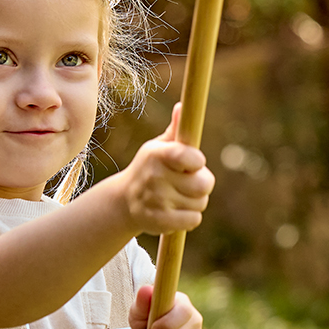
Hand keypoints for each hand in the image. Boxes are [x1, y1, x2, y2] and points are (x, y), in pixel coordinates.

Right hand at [120, 104, 214, 235]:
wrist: (124, 200)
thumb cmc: (149, 168)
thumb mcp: (158, 147)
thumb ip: (176, 130)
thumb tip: (183, 107)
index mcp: (157, 154)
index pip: (192, 158)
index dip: (198, 163)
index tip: (192, 164)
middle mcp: (155, 177)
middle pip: (204, 184)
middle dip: (202, 184)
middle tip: (189, 183)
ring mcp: (156, 201)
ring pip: (200, 203)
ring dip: (195, 202)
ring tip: (179, 197)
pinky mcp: (159, 221)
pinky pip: (194, 220)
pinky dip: (191, 218)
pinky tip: (177, 212)